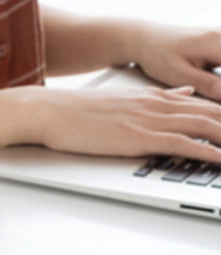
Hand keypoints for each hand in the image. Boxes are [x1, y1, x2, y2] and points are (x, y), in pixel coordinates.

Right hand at [34, 85, 220, 161]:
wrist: (52, 112)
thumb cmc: (77, 113)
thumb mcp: (124, 101)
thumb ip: (157, 99)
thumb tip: (183, 94)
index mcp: (155, 97)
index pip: (204, 103)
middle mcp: (158, 105)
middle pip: (212, 112)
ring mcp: (149, 119)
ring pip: (204, 124)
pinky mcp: (138, 136)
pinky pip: (181, 141)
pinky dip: (206, 149)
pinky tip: (220, 157)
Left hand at [132, 24, 220, 99]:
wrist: (148, 39)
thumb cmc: (158, 56)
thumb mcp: (179, 74)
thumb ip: (205, 84)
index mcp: (216, 42)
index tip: (219, 106)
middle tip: (216, 101)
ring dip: (220, 83)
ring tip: (214, 93)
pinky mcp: (219, 42)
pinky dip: (220, 78)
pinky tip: (215, 88)